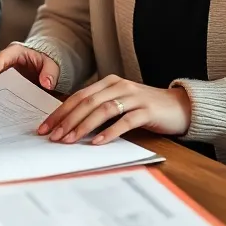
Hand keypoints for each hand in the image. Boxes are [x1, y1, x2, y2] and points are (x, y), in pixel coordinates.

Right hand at [0, 43, 59, 90]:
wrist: (45, 65)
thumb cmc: (46, 61)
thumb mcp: (51, 64)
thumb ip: (50, 72)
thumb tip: (47, 84)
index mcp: (15, 52)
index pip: (2, 57)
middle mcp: (6, 61)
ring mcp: (4, 73)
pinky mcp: (5, 83)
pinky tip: (1, 108)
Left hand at [40, 75, 191, 144]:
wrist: (180, 107)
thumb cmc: (145, 108)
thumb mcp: (119, 104)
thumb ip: (99, 109)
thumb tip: (69, 126)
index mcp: (109, 83)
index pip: (78, 96)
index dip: (59, 112)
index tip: (45, 127)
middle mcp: (119, 86)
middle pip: (87, 102)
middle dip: (67, 120)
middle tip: (53, 136)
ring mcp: (134, 97)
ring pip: (102, 110)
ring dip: (83, 126)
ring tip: (69, 140)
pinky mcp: (147, 111)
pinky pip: (125, 121)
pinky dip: (109, 132)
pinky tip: (97, 142)